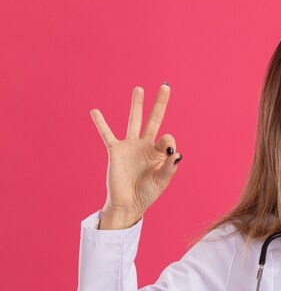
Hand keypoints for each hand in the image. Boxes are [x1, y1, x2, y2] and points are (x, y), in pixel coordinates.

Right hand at [90, 83, 180, 219]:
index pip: (167, 139)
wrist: (128, 204)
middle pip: (154, 120)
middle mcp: (145, 146)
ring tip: (139, 89)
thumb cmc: (147, 193)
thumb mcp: (162, 181)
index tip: (168, 152)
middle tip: (165, 86)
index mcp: (159, 153)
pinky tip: (95, 111)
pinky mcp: (116, 151)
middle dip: (160, 104)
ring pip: (134, 121)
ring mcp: (130, 146)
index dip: (169, 143)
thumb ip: (169, 167)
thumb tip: (176, 153)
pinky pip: (107, 135)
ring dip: (137, 105)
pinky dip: (101, 124)